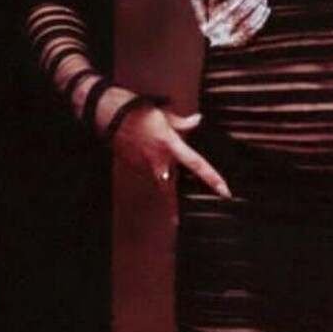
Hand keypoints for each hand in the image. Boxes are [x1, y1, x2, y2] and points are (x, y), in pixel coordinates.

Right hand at [111, 103, 230, 200]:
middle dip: (172, 206)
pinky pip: (148, 171)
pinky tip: (146, 153)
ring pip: (159, 178)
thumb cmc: (137, 112)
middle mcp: (158, 160)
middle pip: (170, 189)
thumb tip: (197, 120)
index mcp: (170, 145)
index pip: (197, 164)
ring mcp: (144, 166)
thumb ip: (182, 124)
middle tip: (176, 220)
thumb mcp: (164, 115)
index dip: (212, 178)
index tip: (224, 192)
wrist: (108, 116)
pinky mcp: (134, 166)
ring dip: (162, 176)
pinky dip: (151, 166)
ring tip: (157, 172)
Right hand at [189, 0, 279, 47]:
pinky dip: (261, 18)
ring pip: (253, 16)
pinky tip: (267, 7)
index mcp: (217, 17)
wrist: (204, 49)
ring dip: (262, 3)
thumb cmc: (204, 23)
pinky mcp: (241, 41)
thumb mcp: (201, 10)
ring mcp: (235, 35)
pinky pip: (254, 28)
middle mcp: (227, 26)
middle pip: (248, 6)